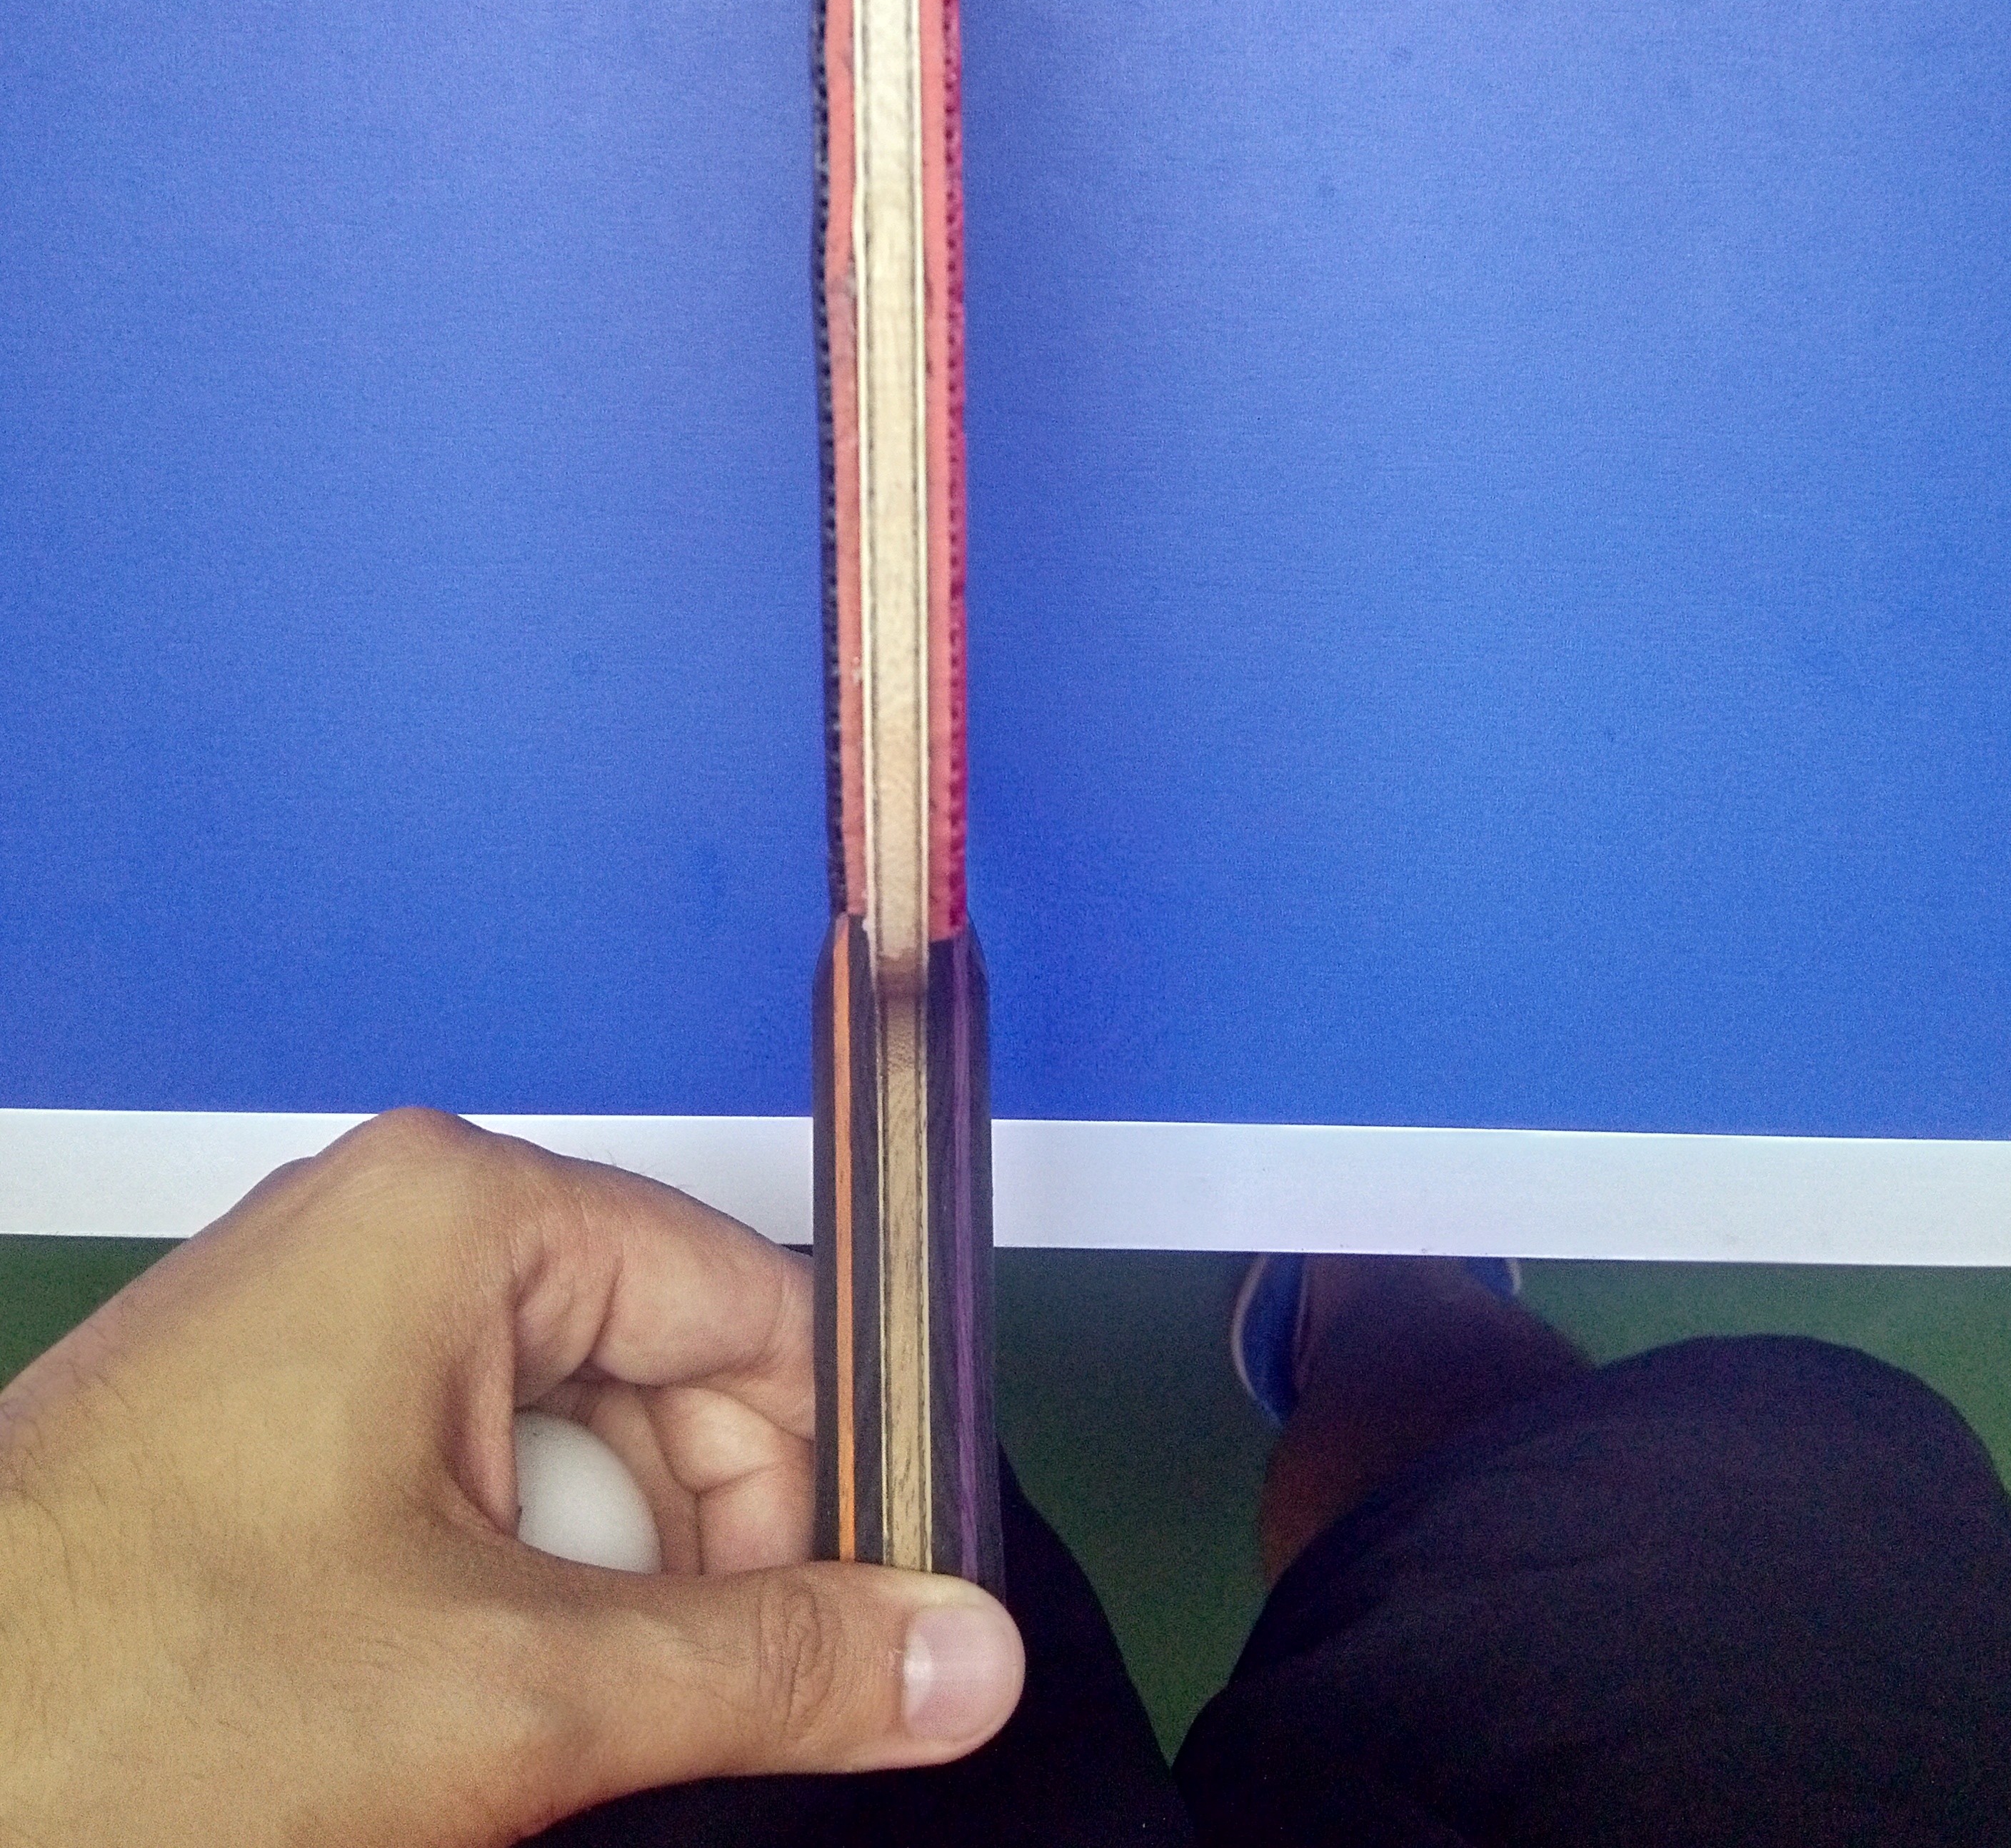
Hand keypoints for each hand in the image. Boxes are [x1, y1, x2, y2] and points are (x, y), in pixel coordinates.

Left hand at [0, 1110, 1022, 1844]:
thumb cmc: (115, 1702)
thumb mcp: (508, 1697)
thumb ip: (765, 1667)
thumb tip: (953, 1654)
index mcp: (458, 1215)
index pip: (752, 1305)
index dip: (830, 1469)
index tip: (881, 1613)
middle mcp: (387, 1232)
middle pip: (659, 1379)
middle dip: (694, 1556)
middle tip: (682, 1716)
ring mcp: (313, 1329)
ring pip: (559, 1453)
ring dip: (587, 1601)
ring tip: (528, 1735)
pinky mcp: (264, 1431)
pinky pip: (456, 1488)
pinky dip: (493, 1605)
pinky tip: (451, 1721)